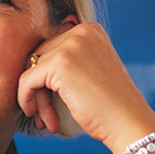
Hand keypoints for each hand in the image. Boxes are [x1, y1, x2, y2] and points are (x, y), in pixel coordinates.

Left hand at [17, 22, 154, 153]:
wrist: (128, 123)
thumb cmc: (108, 106)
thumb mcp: (89, 72)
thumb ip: (66, 60)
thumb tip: (30, 59)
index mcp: (89, 30)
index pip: (49, 48)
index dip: (45, 78)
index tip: (51, 101)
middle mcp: (80, 31)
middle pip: (38, 58)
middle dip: (39, 89)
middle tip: (47, 115)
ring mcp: (70, 45)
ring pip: (31, 70)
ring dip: (36, 99)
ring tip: (47, 120)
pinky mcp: (60, 63)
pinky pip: (26, 81)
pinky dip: (26, 100)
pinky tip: (39, 118)